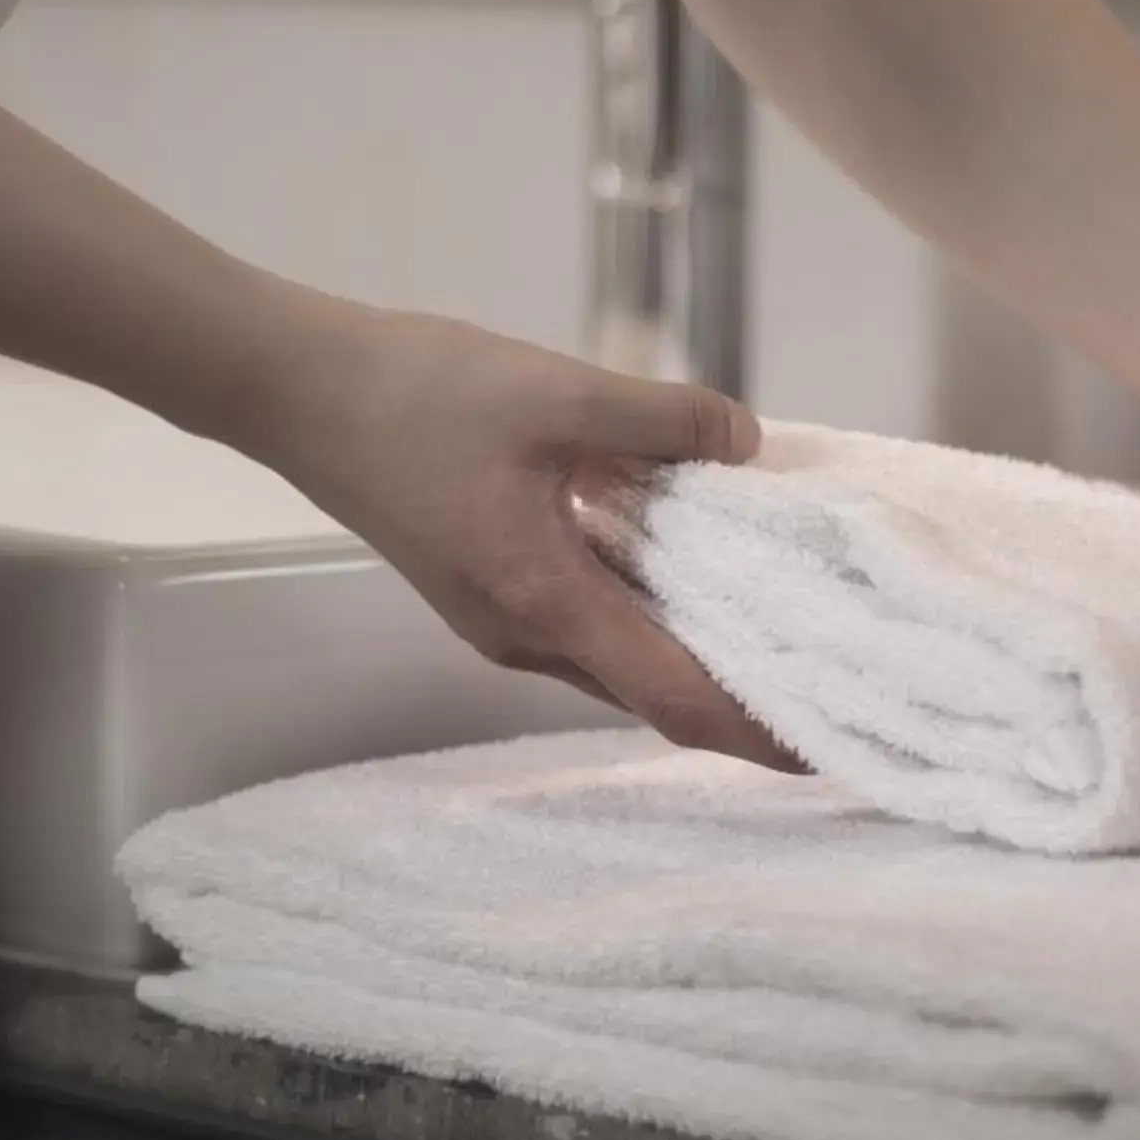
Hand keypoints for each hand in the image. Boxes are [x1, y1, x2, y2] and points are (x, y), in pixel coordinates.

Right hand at [258, 300, 795, 769]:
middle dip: (744, 699)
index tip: (833, 748)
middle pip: (655, 692)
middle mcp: (524, 637)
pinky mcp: (487, 589)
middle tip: (839, 685)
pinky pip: (589, 624)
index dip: (758, 732)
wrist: (301, 390)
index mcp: (545, 603)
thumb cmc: (418, 394)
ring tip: (786, 630)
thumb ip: (663, 419)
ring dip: (696, 654)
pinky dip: (650, 614)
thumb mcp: (558, 390)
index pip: (675, 697)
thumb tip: (747, 442)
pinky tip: (696, 568)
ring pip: (621, 661)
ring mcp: (500, 620)